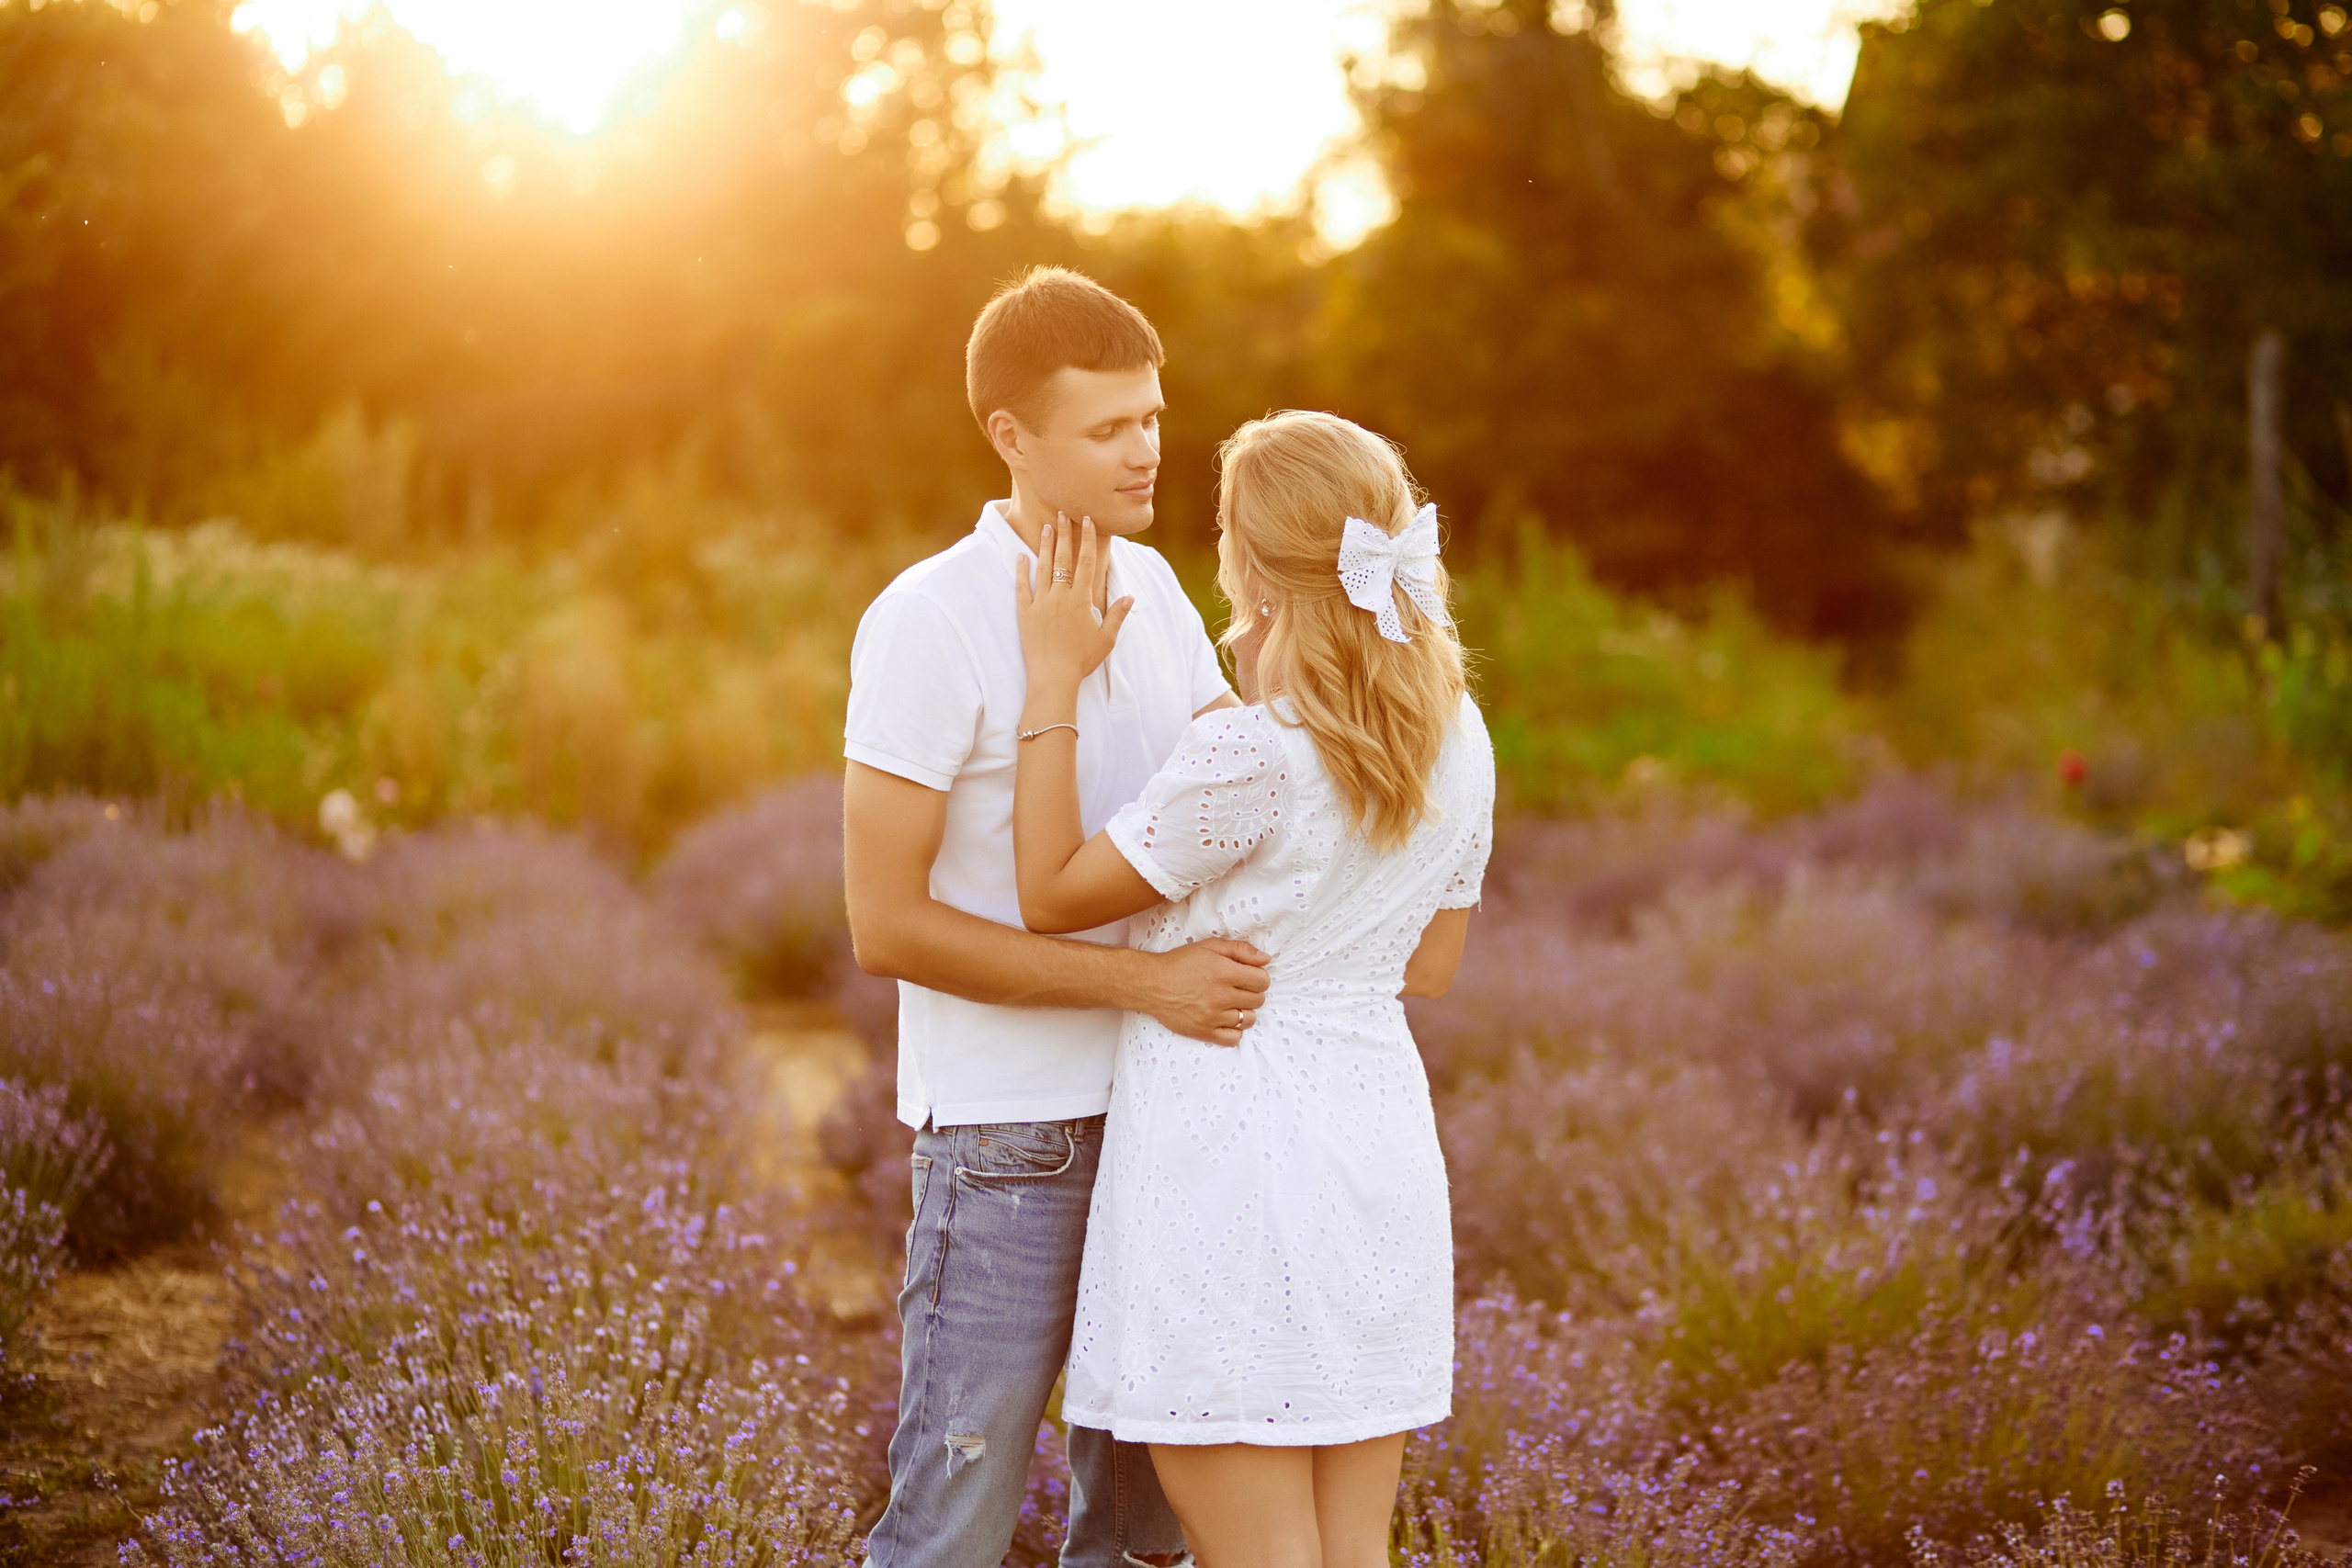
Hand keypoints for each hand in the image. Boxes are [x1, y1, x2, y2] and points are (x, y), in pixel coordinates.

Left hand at [1016, 513, 1133, 696]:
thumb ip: (1117, 615)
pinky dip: (1021, 570)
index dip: (1087, 540)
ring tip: (1046, 527)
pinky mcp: (1025, 613)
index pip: (1086, 562)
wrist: (1053, 677)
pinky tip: (1021, 555)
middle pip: (1063, 559)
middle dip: (1065, 534)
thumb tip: (1130, 597)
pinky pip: (1022, 587)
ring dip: (1045, 546)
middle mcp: (1060, 596)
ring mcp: (1041, 603)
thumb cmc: (1081, 660)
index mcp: (1081, 600)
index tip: (1087, 521)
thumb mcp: (1106, 639)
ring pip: (1043, 567)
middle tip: (1062, 513)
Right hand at [1136, 938, 1270, 1047]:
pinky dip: (1233, 1030)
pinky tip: (1224, 1019)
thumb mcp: (1210, 946)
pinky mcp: (1203, 1032)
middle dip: (1251, 993)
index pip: (1262, 981)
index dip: (1258, 977)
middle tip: (1236, 989)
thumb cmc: (1180, 962)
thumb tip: (1266, 959)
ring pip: (1249, 1020)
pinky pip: (1233, 1038)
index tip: (1247, 977)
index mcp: (1224, 972)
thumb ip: (1240, 950)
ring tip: (1230, 1004)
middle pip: (1258, 1000)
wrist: (1151, 983)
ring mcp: (1212, 1017)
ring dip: (1244, 1011)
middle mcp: (1221, 996)